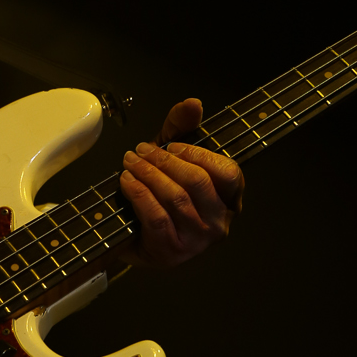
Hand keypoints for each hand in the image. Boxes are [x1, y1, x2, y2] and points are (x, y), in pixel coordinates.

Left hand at [114, 98, 243, 268]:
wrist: (135, 236)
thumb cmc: (160, 197)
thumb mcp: (172, 158)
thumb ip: (182, 128)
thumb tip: (193, 105)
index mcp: (229, 201)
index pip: (229, 173)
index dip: (198, 154)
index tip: (172, 145)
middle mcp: (219, 224)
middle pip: (197, 182)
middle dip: (164, 160)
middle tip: (141, 150)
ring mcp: (197, 241)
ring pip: (175, 198)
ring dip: (148, 174)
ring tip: (131, 162)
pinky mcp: (172, 251)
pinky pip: (156, 216)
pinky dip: (139, 194)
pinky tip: (127, 182)